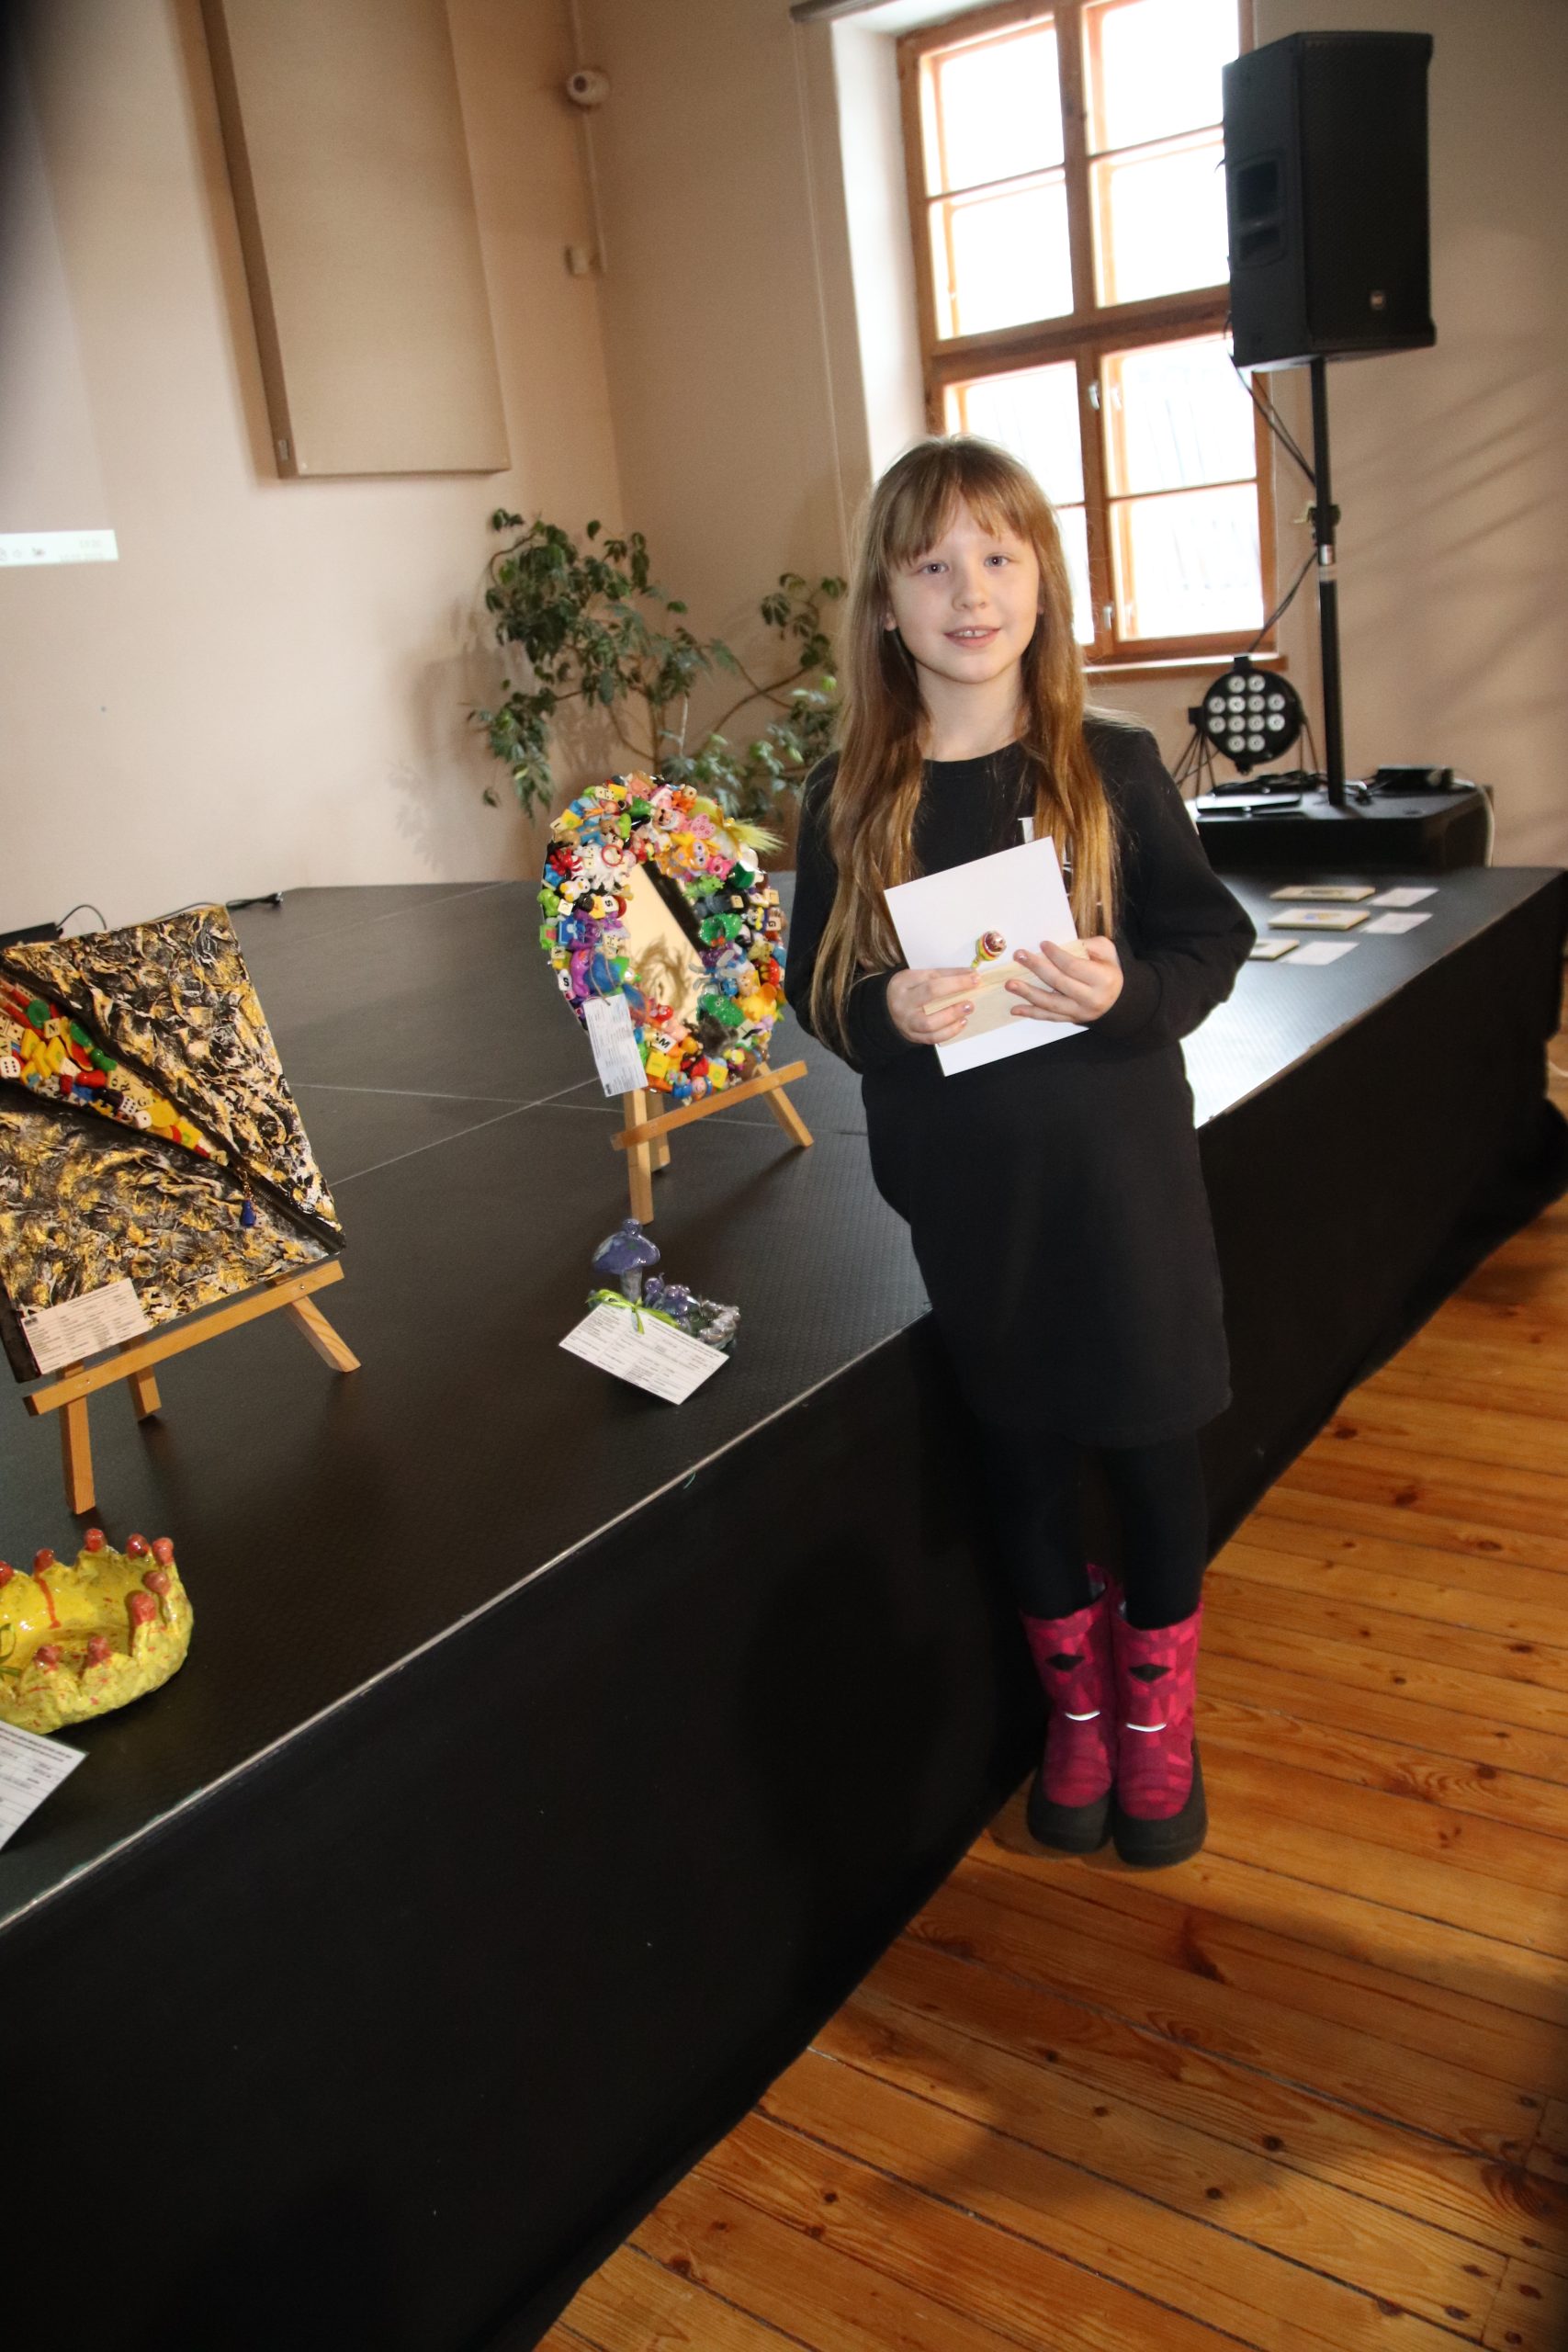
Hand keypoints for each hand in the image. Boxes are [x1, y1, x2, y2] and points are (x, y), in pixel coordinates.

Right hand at [887, 965, 977, 1044]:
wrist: (885, 1010)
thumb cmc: (908, 990)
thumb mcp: (919, 976)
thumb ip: (944, 975)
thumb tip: (971, 975)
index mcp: (905, 983)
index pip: (932, 980)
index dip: (956, 980)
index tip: (975, 978)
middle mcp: (903, 1003)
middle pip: (929, 997)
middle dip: (954, 995)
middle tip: (971, 998)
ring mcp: (907, 1022)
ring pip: (930, 1023)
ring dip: (953, 1017)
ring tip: (967, 1010)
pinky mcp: (913, 1036)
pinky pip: (932, 1038)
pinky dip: (949, 1032)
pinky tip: (961, 1023)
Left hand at [1006, 935, 1123, 1022]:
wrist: (1118, 1000)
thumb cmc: (1108, 970)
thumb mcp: (1107, 952)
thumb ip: (1087, 945)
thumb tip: (1062, 945)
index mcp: (1102, 979)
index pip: (1073, 966)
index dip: (1056, 955)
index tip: (1042, 944)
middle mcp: (1091, 998)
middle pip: (1058, 982)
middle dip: (1036, 967)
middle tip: (1019, 956)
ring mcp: (1079, 1012)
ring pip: (1050, 1003)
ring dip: (1027, 993)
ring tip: (1010, 984)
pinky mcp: (1071, 1019)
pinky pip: (1048, 1017)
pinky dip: (1031, 1013)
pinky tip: (1015, 1009)